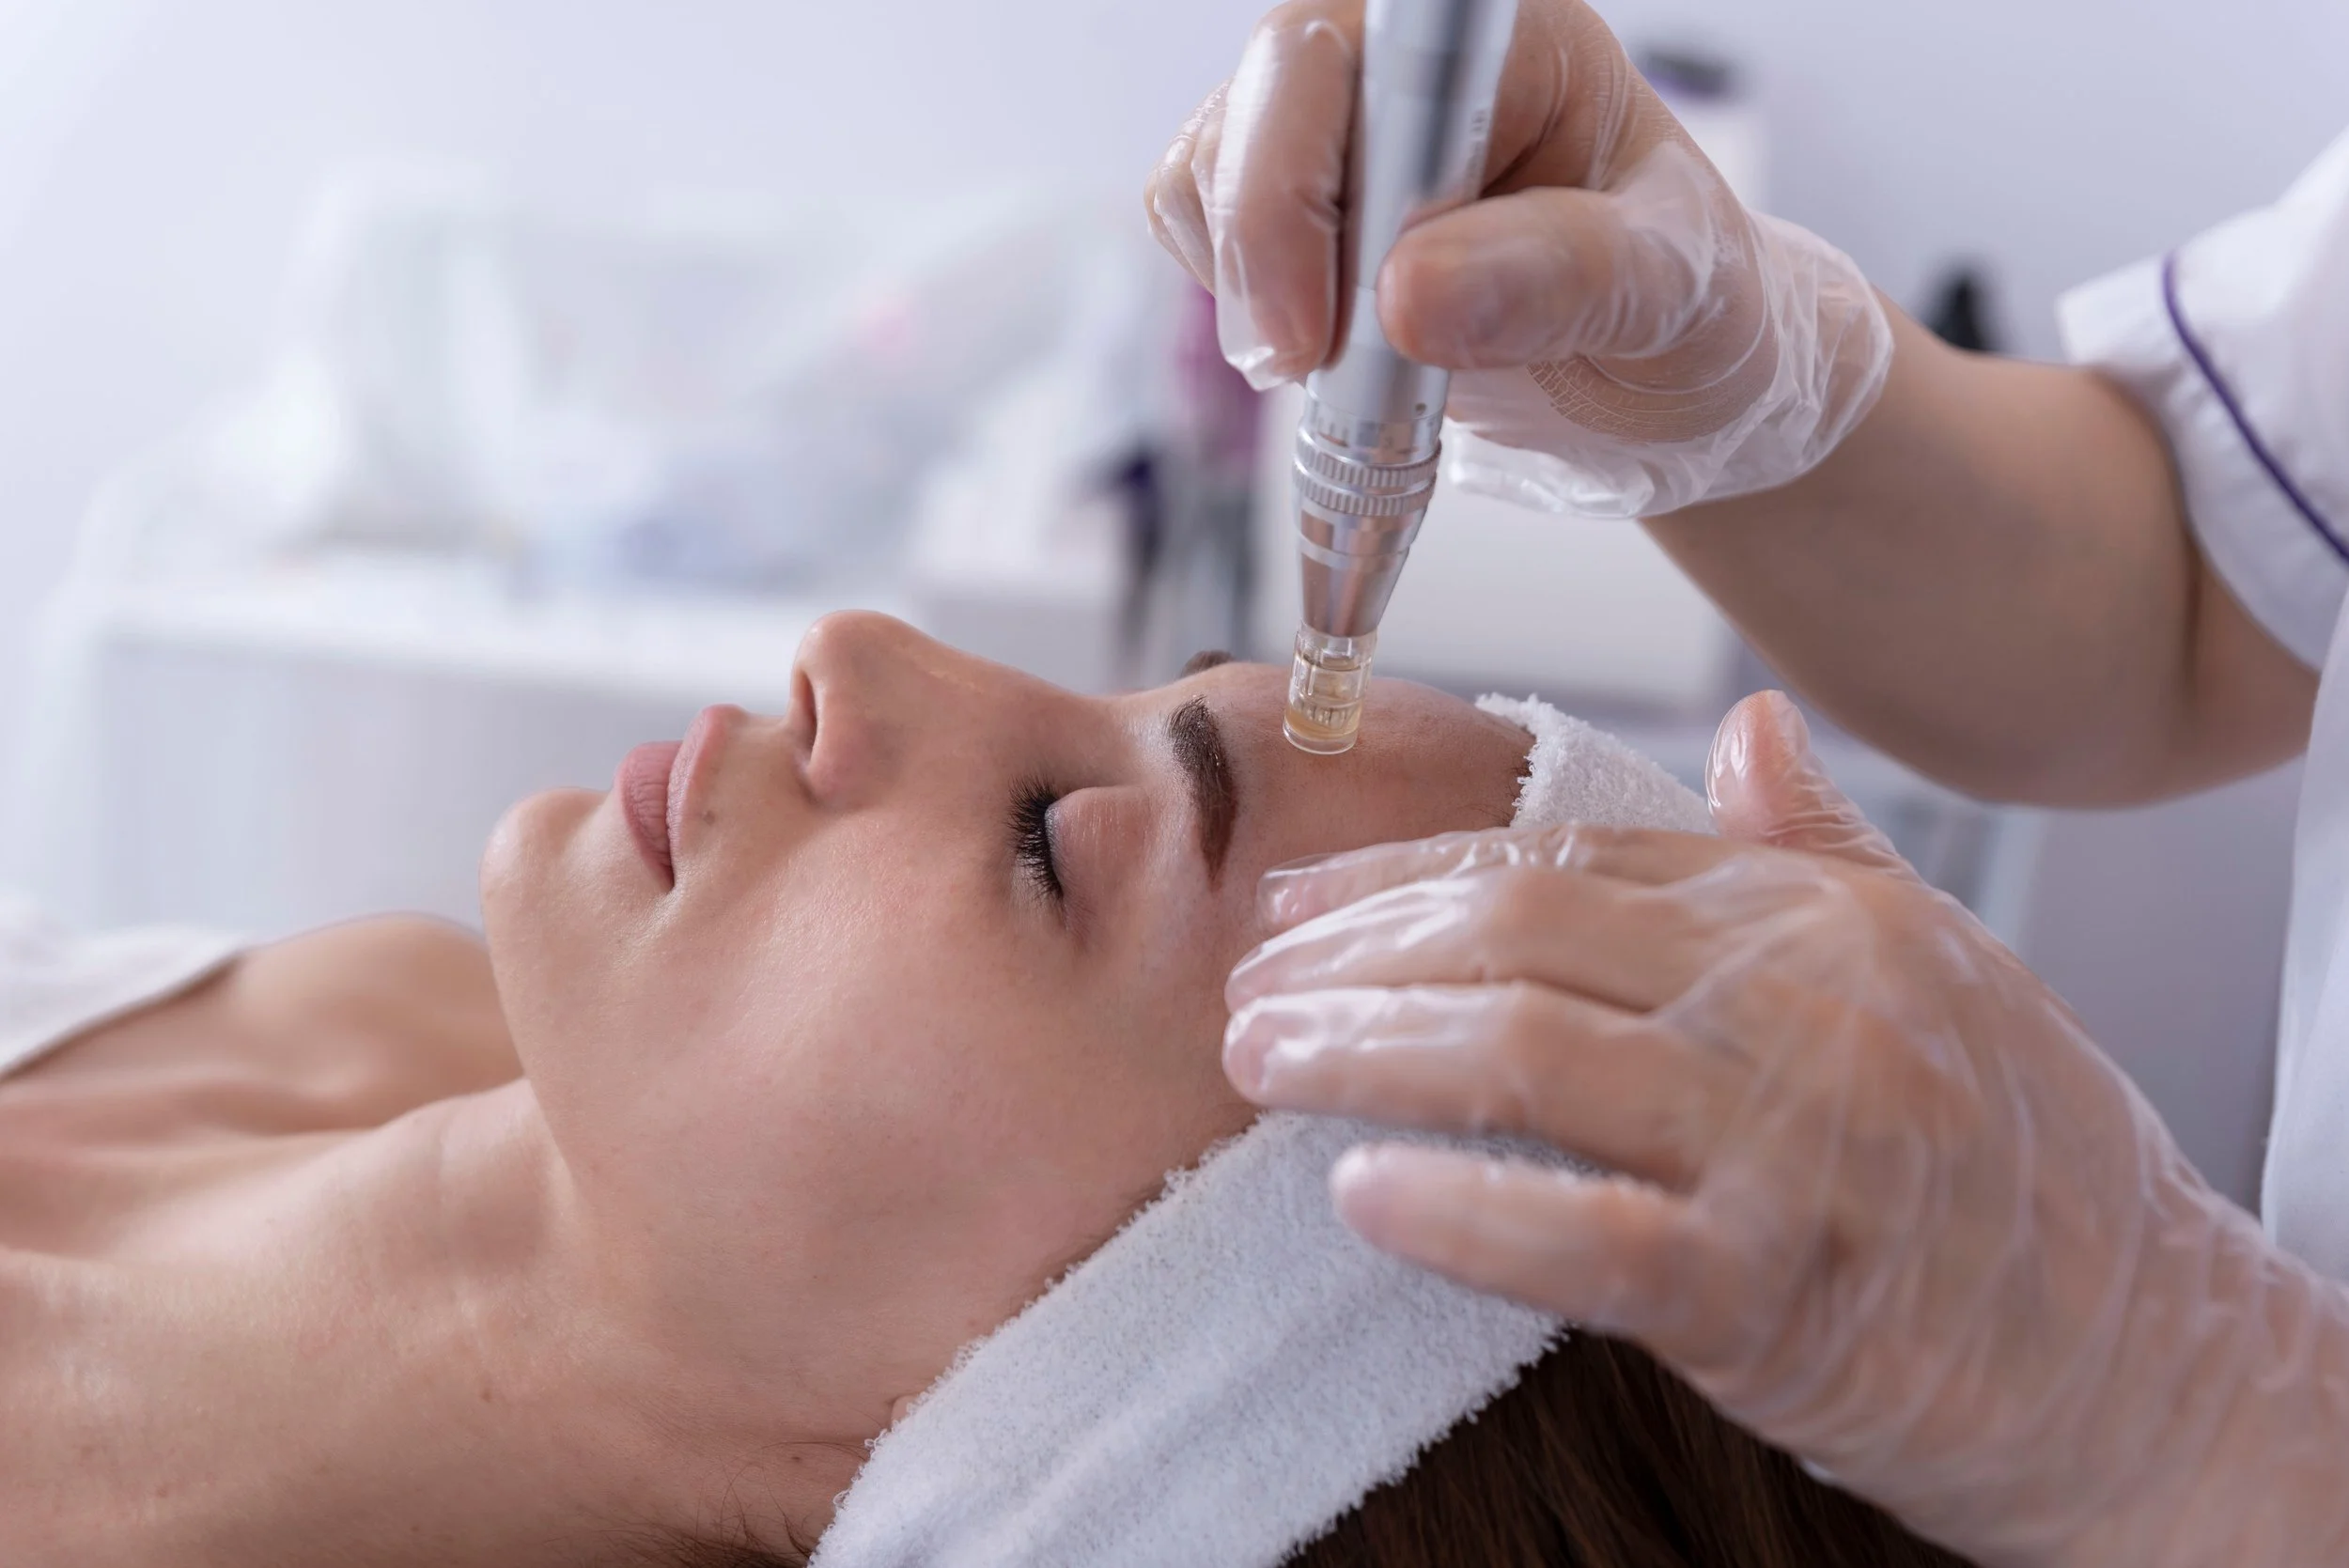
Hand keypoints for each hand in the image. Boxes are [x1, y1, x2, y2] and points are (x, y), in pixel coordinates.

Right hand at [1144, 0, 1891, 516]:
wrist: (1667, 378)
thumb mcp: (1671, 294)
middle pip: (1255, 107)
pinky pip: (1206, 242)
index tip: (1314, 332)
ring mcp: (1337, 131)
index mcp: (1503, 37)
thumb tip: (1407, 296)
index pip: (1344, 51)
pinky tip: (1340, 359)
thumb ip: (1561, 278)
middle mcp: (1405, 61)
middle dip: (1263, 256)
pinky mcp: (1291, 204)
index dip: (1295, 181)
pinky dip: (1249, 318)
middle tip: (1312, 372)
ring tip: (1370, 374)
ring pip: (1208, 179)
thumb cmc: (1690, 312)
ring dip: (1259, 301)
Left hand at [1222, 691, 2348, 1566]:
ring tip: (1256, 1062)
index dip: (1407, 873)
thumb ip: (1817, 844)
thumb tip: (1746, 720)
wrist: (2148, 1359)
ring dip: (1362, 1051)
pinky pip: (1587, 1237)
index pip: (1565, 854)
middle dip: (1355, 954)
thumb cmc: (2028, 1164)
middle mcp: (1801, 999)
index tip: (1295, 904)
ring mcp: (1793, 1140)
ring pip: (1525, 1052)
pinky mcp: (1781, 1292)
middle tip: (1246, 987)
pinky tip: (1359, 1194)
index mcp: (1815, 913)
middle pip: (1519, 932)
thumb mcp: (1942, 963)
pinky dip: (1462, 1212)